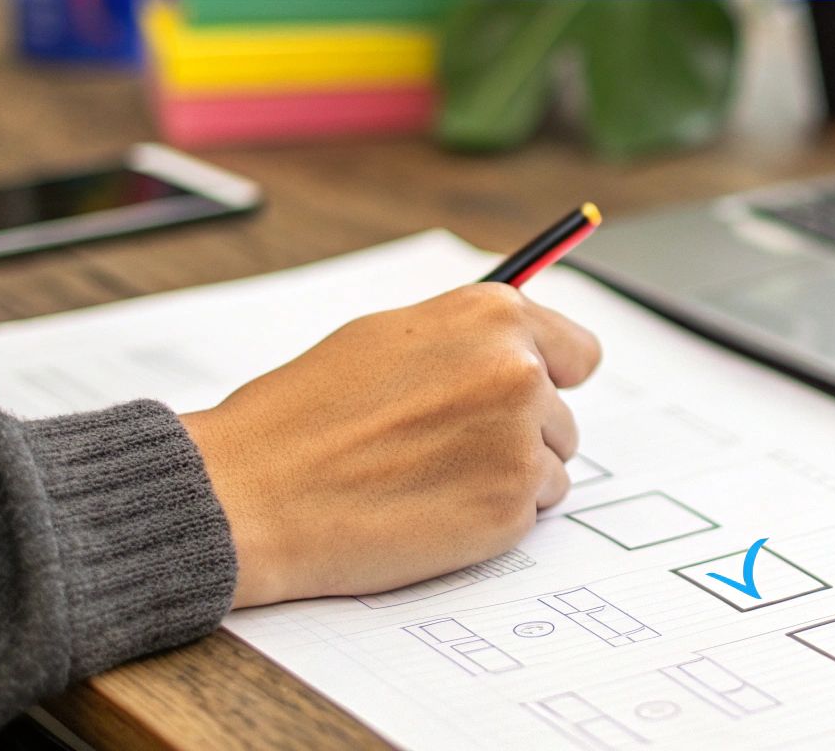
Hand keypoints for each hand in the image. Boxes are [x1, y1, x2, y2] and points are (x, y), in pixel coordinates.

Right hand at [179, 283, 600, 607]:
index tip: (537, 393)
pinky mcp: (510, 510)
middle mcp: (518, 371)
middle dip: (518, 434)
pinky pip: (528, 515)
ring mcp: (519, 443)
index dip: (554, 376)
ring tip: (428, 478)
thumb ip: (467, 339)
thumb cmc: (307, 413)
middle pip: (561, 416)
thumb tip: (524, 351)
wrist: (254, 492)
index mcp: (491, 316)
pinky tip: (428, 509)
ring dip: (506, 478)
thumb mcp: (388, 337)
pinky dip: (490, 518)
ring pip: (550, 467)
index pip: (579, 352)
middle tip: (443, 448)